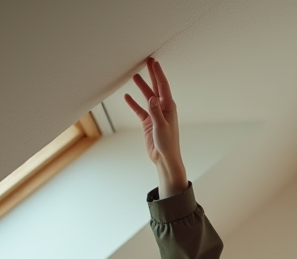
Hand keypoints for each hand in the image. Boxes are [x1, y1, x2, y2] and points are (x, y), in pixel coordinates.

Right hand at [124, 57, 186, 197]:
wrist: (164, 158)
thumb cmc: (167, 144)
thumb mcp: (161, 127)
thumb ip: (155, 112)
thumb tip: (152, 97)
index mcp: (168, 107)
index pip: (163, 86)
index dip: (158, 73)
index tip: (154, 62)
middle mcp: (162, 109)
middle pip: (156, 87)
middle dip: (152, 74)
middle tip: (147, 61)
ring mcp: (154, 115)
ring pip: (147, 97)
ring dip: (141, 87)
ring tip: (134, 75)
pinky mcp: (148, 122)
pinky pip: (139, 110)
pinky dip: (133, 103)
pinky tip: (127, 96)